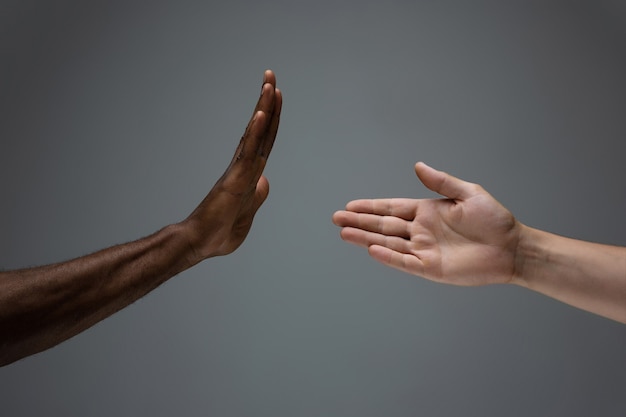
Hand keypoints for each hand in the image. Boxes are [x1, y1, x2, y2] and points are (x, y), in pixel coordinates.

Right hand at [182, 70, 281, 260]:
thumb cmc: (218, 233)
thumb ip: (257, 196)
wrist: (200, 244)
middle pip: (261, 129)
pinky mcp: (235, 178)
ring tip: (270, 82)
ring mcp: (240, 170)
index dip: (272, 118)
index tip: (276, 95)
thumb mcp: (247, 214)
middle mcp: (244, 166)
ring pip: (255, 133)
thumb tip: (264, 180)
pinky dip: (256, 131)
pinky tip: (262, 113)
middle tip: (271, 74)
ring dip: (263, 107)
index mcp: (249, 173)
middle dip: (268, 101)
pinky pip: (248, 150)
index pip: (265, 140)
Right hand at [333, 162, 521, 285]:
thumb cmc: (494, 220)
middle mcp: (421, 231)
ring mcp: (424, 250)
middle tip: (336, 219)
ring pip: (388, 243)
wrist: (512, 248)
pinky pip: (405, 262)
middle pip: (383, 226)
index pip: (391, 209)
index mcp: (426, 212)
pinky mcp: (431, 268)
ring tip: (344, 233)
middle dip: (359, 222)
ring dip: (365, 238)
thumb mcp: (468, 193)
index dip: (370, 207)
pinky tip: (371, 250)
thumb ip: (441, 182)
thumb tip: (417, 165)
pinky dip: (388, 257)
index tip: (350, 206)